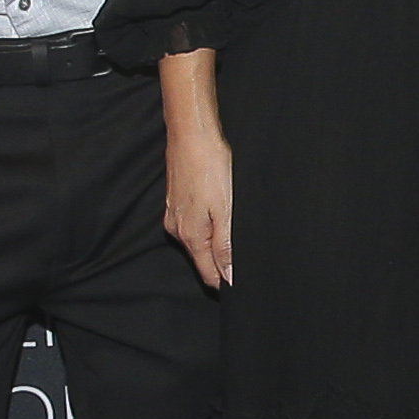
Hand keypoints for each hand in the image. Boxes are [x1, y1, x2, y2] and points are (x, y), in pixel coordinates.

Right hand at [164, 114, 235, 289]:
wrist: (191, 134)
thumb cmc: (210, 167)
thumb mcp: (225, 211)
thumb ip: (225, 246)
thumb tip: (228, 277)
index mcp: (191, 236)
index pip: (208, 273)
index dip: (225, 282)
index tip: (242, 284)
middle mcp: (178, 230)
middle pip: (201, 259)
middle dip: (220, 264)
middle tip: (244, 262)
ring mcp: (174, 215)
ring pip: (197, 242)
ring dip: (213, 245)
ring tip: (233, 240)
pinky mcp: (176, 202)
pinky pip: (192, 226)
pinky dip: (206, 228)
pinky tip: (218, 218)